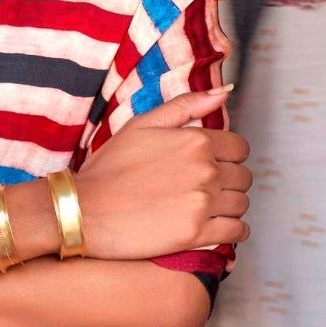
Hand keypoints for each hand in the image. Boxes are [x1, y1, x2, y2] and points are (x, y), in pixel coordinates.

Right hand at [76, 89, 250, 260]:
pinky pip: (235, 232)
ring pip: (241, 204)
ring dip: (229, 208)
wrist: (82, 210)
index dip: (228, 158)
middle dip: (229, 183)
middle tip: (208, 191)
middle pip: (242, 177)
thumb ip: (185, 105)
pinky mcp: (196, 234)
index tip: (214, 167)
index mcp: (196, 141)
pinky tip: (218, 230)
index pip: (239, 148)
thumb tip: (223, 92)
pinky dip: (233, 232)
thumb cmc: (107, 169)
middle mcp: (205, 170)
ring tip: (209, 211)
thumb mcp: (141, 124)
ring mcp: (202, 203)